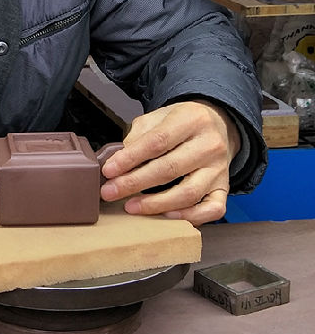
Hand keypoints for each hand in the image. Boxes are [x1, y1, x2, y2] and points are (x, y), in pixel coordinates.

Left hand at [99, 100, 240, 224]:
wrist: (216, 124)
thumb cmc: (182, 123)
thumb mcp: (159, 117)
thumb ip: (138, 136)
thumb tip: (117, 161)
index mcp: (192, 120)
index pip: (157, 141)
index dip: (130, 158)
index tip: (109, 170)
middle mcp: (210, 144)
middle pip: (169, 168)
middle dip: (134, 183)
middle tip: (110, 192)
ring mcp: (219, 168)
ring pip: (188, 193)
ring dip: (155, 204)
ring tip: (131, 206)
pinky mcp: (224, 188)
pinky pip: (212, 210)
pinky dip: (189, 217)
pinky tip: (166, 216)